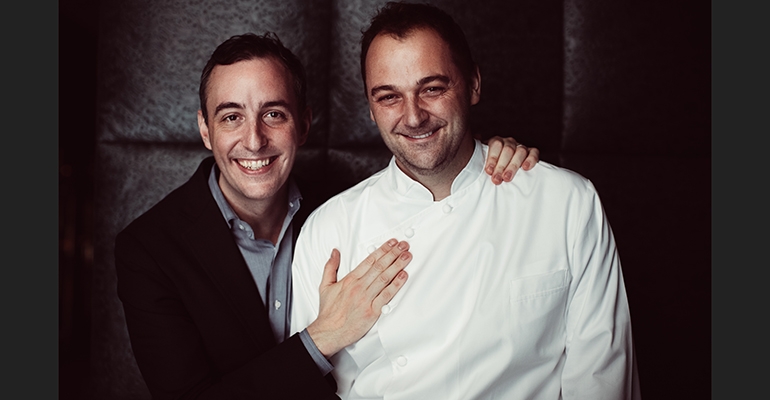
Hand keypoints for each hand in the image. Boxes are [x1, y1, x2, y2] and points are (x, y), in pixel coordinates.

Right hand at [306, 238, 410, 356]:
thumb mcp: (325, 286)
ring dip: (397, 265)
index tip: (392, 243)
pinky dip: (396, 285)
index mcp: (350, 280)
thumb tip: (335, 252)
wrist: (329, 332)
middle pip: (380, 266)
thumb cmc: (328, 312)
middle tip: (404, 246)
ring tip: (407, 256)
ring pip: (385, 278)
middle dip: (393, 254)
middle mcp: (359, 287)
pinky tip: (403, 276)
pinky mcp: (372, 311)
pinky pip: (386, 295)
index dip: (382, 250)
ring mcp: (366, 299)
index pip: (369, 260)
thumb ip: (330, 267)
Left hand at [483, 136, 539, 184]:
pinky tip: (525, 168)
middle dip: (501, 166)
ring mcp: (521, 147)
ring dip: (513, 166)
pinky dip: (531, 159)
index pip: (496, 145)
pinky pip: (534, 153)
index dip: (492, 158)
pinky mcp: (531, 153)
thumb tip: (476, 138)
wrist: (501, 170)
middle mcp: (509, 142)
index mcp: (496, 142)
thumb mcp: (480, 159)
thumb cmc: (490, 166)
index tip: (489, 171)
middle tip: (496, 179)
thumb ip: (478, 152)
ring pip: (520, 151)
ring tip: (507, 178)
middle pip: (508, 150)